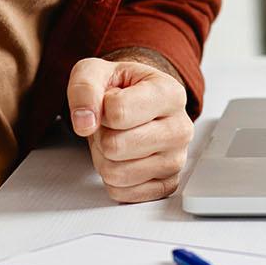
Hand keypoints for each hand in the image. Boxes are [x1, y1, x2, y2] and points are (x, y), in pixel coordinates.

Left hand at [67, 55, 192, 202]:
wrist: (138, 101)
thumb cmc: (121, 87)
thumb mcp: (96, 71)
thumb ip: (85, 88)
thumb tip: (85, 122)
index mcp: (170, 93)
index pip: (117, 112)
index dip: (101, 108)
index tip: (110, 101)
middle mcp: (180, 128)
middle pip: (115, 146)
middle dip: (101, 135)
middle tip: (111, 124)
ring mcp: (176, 160)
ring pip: (116, 173)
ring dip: (104, 158)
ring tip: (117, 138)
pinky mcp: (167, 184)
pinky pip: (121, 193)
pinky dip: (112, 178)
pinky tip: (124, 158)